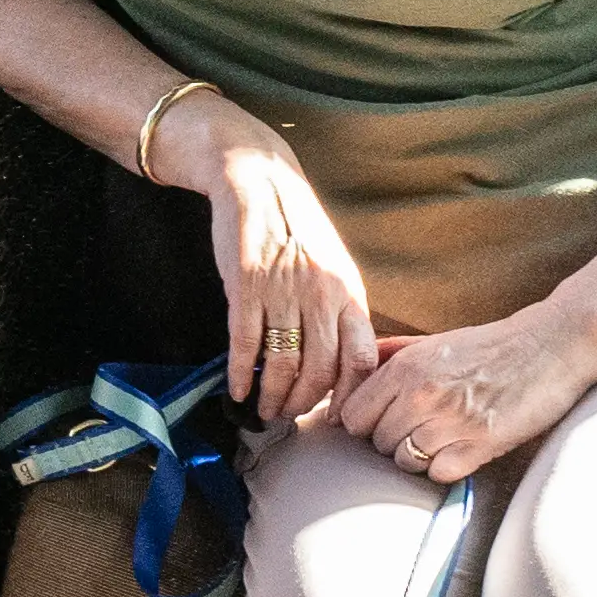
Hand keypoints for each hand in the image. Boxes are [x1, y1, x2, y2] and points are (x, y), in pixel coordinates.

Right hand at [186, 115, 381, 430]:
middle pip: (319, 370)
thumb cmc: (296, 226)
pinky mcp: (245, 286)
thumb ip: (339, 309)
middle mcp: (321, 294)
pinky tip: (237, 390)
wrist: (257, 179)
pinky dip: (240, 374)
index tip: (332, 415)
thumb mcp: (332, 265)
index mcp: (349, 291)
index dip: (347, 396)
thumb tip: (340, 363)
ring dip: (271, 396)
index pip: (359, 359)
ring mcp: (283, 291)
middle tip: (288, 416)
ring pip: (281, 364)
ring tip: (263, 410)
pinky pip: (245, 344)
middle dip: (302, 404)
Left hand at [338, 308, 596, 485]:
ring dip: (419, 455)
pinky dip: (447, 467)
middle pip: (377, 442)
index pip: (352, 416)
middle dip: (393, 439)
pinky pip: (438, 474)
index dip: (365, 422)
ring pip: (404, 461)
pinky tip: (462, 448)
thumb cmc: (492, 345)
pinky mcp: (480, 445)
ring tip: (443, 437)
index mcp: (406, 366)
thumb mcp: (434, 341)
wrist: (551, 345)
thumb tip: (353, 371)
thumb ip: (391, 355)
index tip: (384, 420)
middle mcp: (421, 394)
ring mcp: (450, 421)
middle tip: (421, 427)